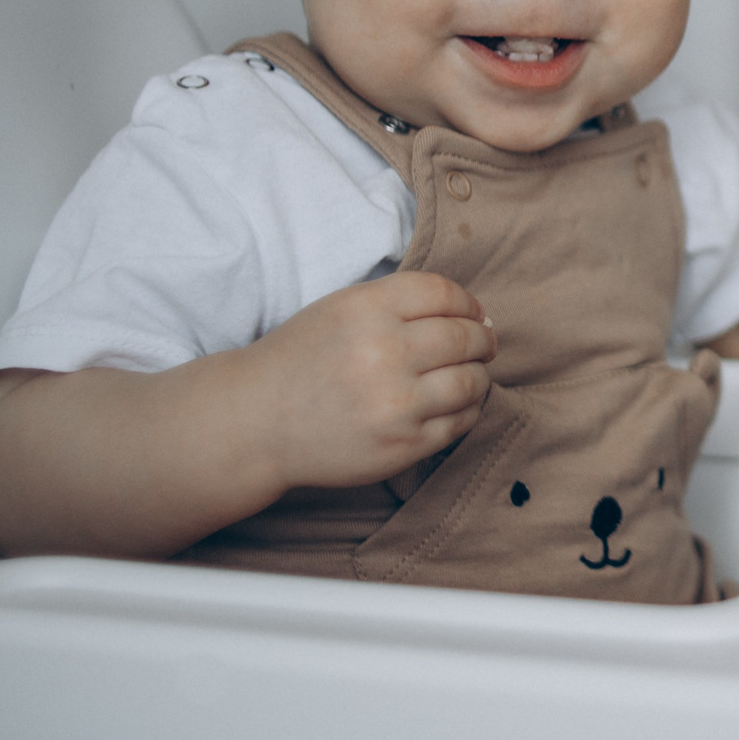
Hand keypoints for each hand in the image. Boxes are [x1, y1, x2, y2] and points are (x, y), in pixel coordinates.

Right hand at [240, 270, 497, 487]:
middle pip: (465, 337)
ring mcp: (396, 403)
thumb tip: (474, 313)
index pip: (445, 293)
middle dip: (483, 339)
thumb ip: (399, 303)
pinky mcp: (403, 445)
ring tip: (469, 373)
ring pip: (472, 381)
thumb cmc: (303, 360)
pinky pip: (461, 422)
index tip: (473, 313)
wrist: (255, 423)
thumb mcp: (341, 309)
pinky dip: (468, 409)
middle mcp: (384, 353)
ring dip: (479, 375)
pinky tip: (454, 403)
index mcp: (367, 309)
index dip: (468, 303)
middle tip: (483, 344)